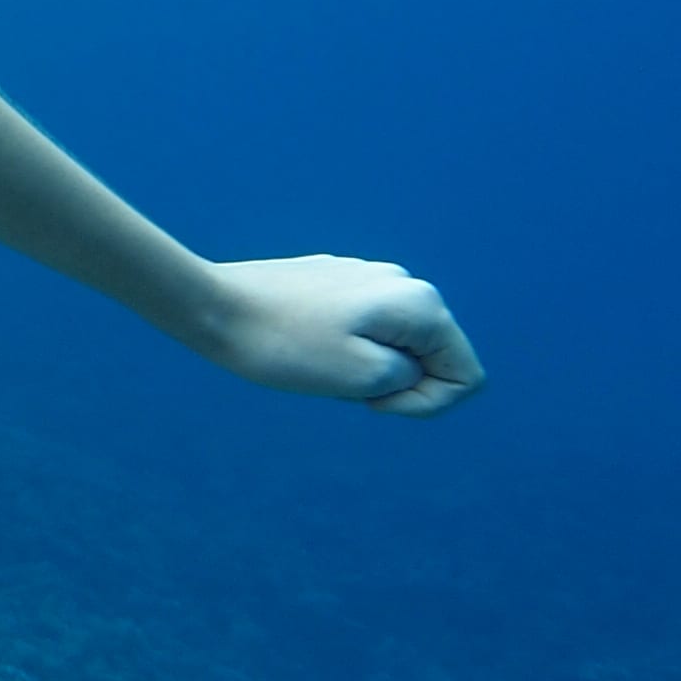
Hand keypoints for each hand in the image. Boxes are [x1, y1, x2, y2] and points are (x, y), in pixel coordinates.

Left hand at [197, 254, 482, 415]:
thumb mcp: (364, 379)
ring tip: (318, 361)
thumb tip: (416, 365)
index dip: (426, 404)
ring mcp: (368, 276)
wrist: (214, 307)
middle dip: (396, 383)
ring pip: (395, 345)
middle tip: (340, 380)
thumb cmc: (285, 348)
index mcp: (420, 303)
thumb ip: (414, 377)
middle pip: (432, 358)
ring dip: (368, 367)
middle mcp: (403, 281)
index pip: (465, 376)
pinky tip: (302, 344)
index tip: (372, 401)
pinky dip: (343, 348)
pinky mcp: (335, 280)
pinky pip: (362, 329)